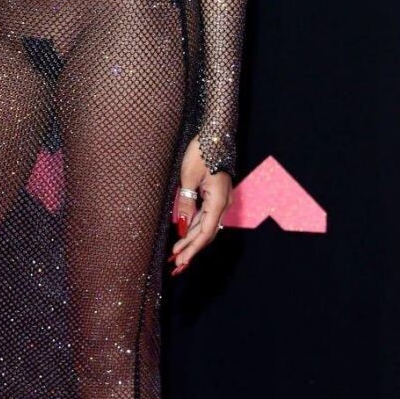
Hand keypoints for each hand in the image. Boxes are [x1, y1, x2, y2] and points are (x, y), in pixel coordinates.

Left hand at [169, 138, 230, 273]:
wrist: (214, 134)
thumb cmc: (201, 153)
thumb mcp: (188, 178)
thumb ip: (186, 203)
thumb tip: (182, 224)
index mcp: (218, 200)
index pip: (205, 232)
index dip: (193, 248)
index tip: (180, 260)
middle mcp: (222, 203)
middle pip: (207, 233)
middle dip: (191, 249)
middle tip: (176, 264)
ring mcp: (220, 199)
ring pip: (206, 225)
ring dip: (192, 240)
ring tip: (178, 254)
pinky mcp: (215, 195)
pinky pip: (205, 215)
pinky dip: (194, 227)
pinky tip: (184, 235)